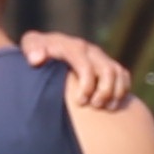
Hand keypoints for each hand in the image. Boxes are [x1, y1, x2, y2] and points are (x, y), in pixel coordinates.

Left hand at [21, 29, 137, 110]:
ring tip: (104, 108)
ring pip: (118, 74)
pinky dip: (122, 90)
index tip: (80, 102)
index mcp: (72, 46)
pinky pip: (123, 76)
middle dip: (104, 92)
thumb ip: (32, 49)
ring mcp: (101, 56)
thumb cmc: (36, 51)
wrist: (47, 49)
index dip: (87, 86)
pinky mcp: (108, 64)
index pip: (87, 66)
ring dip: (115, 93)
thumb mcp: (30, 45)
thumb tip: (37, 60)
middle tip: (94, 106)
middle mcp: (90, 49)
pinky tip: (111, 104)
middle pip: (108, 71)